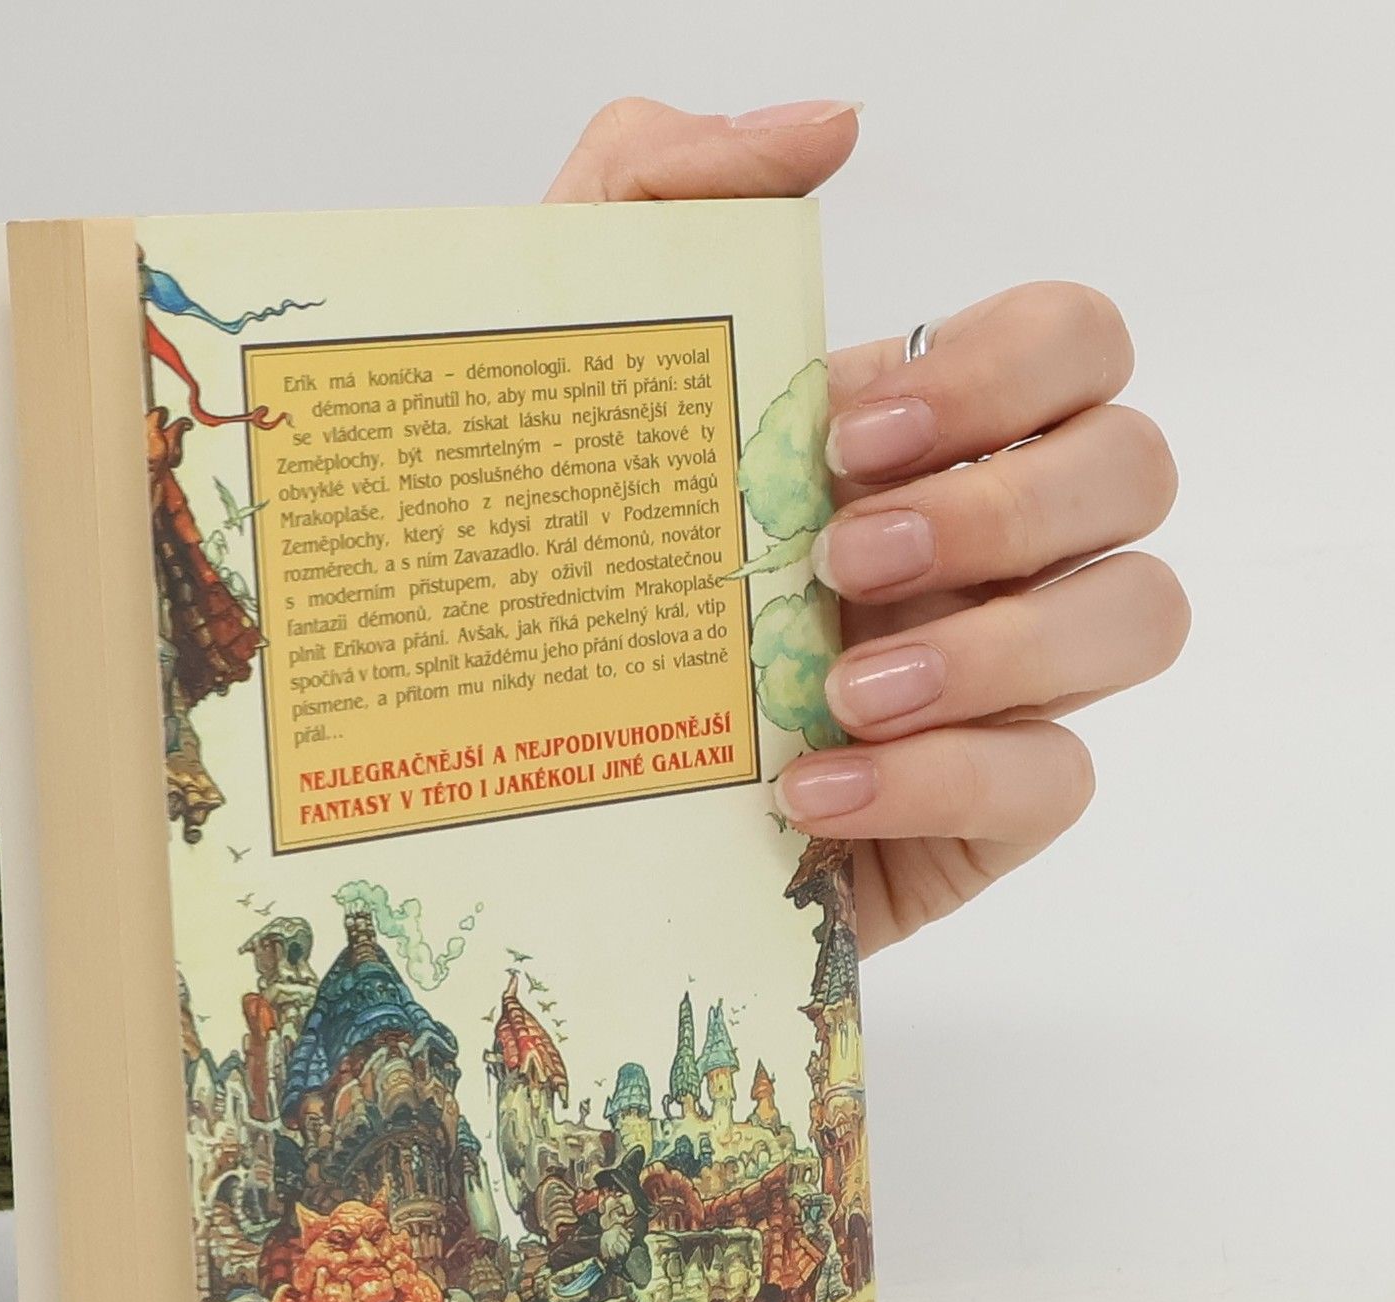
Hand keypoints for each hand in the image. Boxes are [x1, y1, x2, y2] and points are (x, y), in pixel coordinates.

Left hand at [547, 99, 1185, 956]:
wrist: (528, 782)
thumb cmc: (563, 575)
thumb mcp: (563, 372)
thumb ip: (658, 196)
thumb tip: (826, 128)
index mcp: (920, 436)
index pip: (1073, 344)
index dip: (1002, 371)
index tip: (846, 432)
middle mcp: (986, 544)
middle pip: (1132, 467)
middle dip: (1001, 503)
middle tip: (841, 556)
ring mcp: (1002, 677)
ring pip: (1136, 616)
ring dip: (1001, 646)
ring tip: (840, 691)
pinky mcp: (984, 809)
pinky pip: (1054, 779)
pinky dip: (942, 780)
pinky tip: (815, 789)